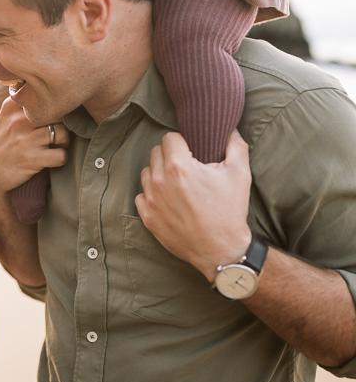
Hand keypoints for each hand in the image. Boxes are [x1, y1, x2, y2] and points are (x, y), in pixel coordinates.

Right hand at [0, 97, 69, 198]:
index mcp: (12, 105)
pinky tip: (52, 159)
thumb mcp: (6, 117)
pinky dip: (61, 158)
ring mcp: (23, 140)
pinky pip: (61, 155)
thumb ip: (25, 104)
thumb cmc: (3, 143)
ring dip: (64, 141)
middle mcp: (17, 120)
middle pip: (57, 113)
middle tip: (57, 132)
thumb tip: (53, 91)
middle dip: (62, 124)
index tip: (52, 117)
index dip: (54, 107)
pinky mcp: (30, 159)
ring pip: (63, 132)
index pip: (45, 97)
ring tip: (56, 145)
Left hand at [135, 131, 251, 280]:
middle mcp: (159, 181)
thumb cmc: (229, 212)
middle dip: (170, 156)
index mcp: (178, 167)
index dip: (183, 142)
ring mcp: (151, 200)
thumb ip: (235, 146)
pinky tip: (169, 201)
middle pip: (156, 152)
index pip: (169, 138)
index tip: (191, 152)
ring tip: (178, 184)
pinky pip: (141, 195)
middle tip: (187, 168)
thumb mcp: (239, 175)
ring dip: (159, 174)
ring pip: (147, 172)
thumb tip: (231, 130)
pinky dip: (152, 195)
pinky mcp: (147, 217)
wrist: (222, 251)